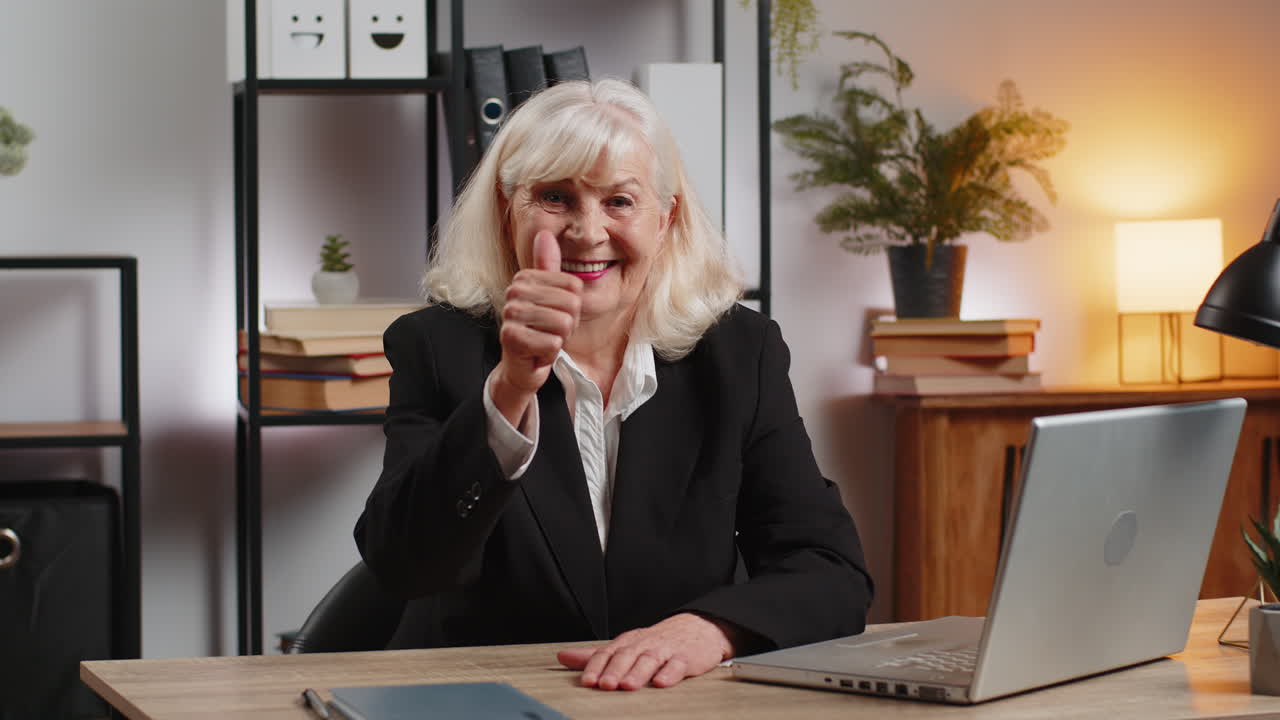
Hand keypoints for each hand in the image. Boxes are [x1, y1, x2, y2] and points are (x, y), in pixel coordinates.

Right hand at [492, 230, 581, 424]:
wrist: (521, 365)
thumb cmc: (538, 329)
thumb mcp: (548, 295)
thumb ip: (547, 265)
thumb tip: (544, 233)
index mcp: (525, 278)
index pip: (574, 286)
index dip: (573, 307)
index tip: (554, 315)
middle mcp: (514, 292)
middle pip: (571, 305)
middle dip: (567, 325)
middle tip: (549, 331)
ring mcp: (511, 314)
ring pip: (563, 325)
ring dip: (558, 340)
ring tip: (543, 340)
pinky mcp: (511, 338)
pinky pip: (553, 344)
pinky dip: (549, 354)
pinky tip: (537, 353)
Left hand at [556, 613, 737, 690]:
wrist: (696, 628)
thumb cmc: (656, 642)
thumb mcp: (625, 646)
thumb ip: (595, 655)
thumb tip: (563, 657)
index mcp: (627, 643)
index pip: (607, 653)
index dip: (597, 667)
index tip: (587, 681)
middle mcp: (643, 645)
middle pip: (627, 656)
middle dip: (615, 671)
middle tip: (605, 685)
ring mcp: (664, 650)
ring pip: (649, 660)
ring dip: (638, 673)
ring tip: (628, 686)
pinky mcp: (685, 657)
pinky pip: (677, 665)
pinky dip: (669, 673)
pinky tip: (662, 682)